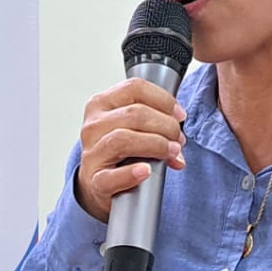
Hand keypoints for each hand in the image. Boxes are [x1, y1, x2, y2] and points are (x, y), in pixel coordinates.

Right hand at [73, 77, 186, 222]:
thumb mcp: (130, 126)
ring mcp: (92, 153)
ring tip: (171, 153)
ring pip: (124, 139)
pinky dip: (132, 173)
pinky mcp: (94, 180)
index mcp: (101, 104)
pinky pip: (112, 176)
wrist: (97, 182)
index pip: (134, 88)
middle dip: (166, 126)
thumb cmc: (117, 150)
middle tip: (178, 140)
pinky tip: (146, 171)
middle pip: (135, 113)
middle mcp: (93, 125)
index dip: (164, 100)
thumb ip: (156, 123)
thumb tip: (179, 138)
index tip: (179, 115)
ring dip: (156, 145)